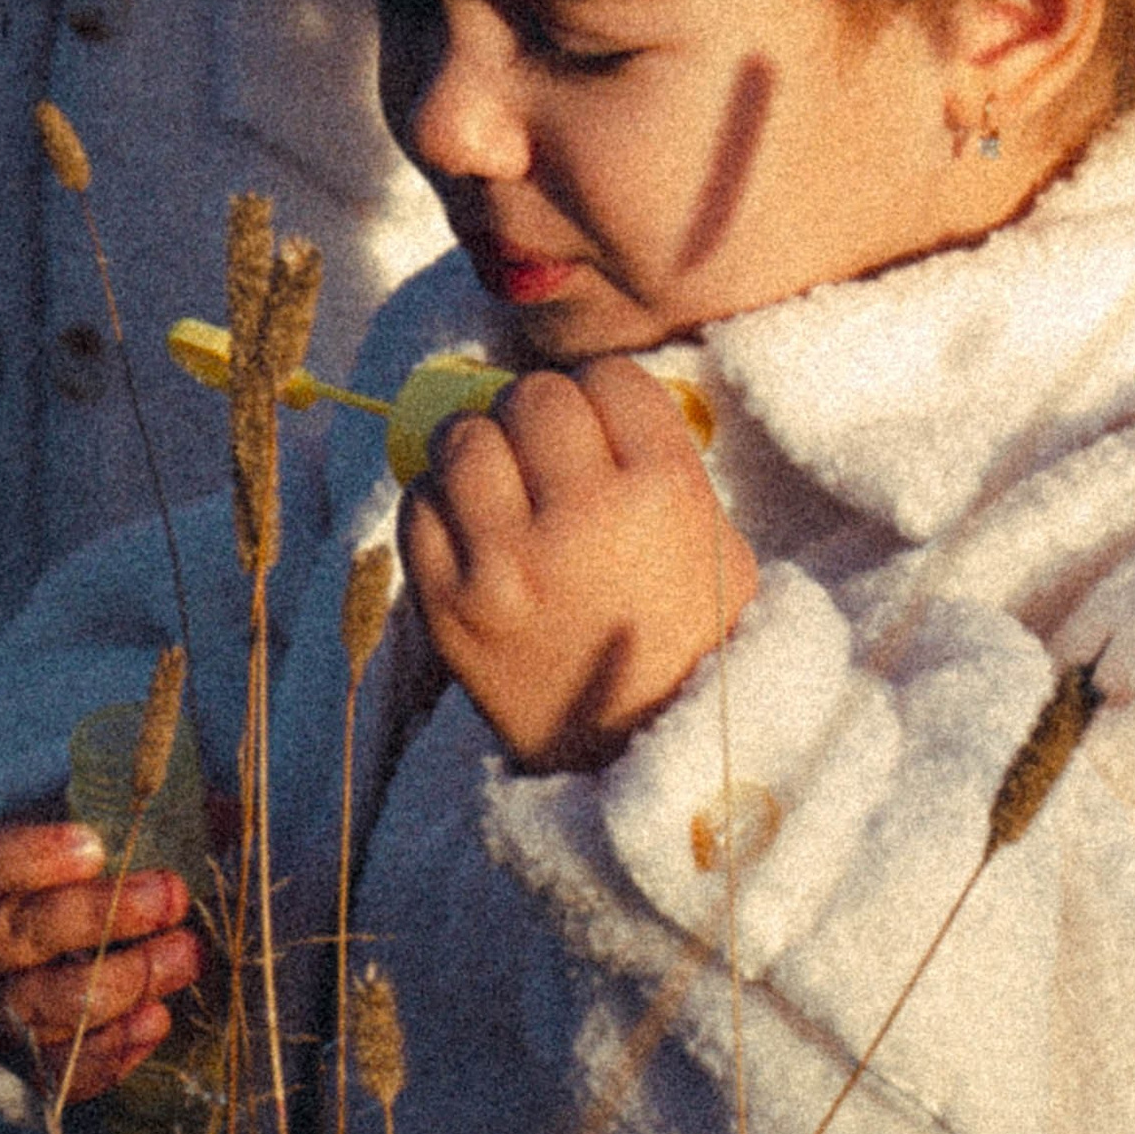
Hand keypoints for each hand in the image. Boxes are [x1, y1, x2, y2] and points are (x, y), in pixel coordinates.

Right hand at [0, 815, 208, 1102]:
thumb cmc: (70, 881)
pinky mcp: (22, 1064)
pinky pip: (62, 1071)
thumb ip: (153, 818)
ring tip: (187, 956)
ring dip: (125, 980)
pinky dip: (113, 1051)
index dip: (34, 855)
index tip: (96, 846)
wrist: (42, 956)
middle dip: (103, 915)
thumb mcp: (93, 835)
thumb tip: (228, 813)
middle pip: (19, 933)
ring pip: (45, 1006)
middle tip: (173, 896)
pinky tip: (159, 1020)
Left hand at [399, 360, 759, 772]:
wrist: (636, 753)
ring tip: (496, 482)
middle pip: (532, 398)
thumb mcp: (716, 544)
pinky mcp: (447, 604)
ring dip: (478, 450)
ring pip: (461, 439)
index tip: (598, 427)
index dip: (599, 399)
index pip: (608, 380)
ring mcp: (506, 563)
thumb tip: (588, 401)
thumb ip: (662, 464)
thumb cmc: (684, 639)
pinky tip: (468, 531)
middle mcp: (582, 517)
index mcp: (662, 493)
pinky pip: (417, 507)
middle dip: (536, 417)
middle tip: (543, 455)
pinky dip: (437, 507)